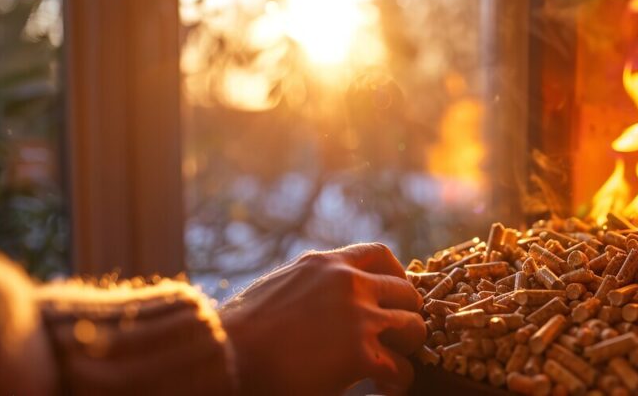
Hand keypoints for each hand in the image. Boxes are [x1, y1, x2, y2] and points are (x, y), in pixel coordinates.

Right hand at [220, 243, 425, 395]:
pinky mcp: (359, 354)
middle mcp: (348, 283)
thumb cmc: (240, 330)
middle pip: (406, 292)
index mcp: (325, 264)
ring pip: (413, 327)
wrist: (224, 354)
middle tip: (395, 338)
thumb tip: (321, 298)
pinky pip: (400, 368)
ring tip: (392, 363)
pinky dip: (398, 380)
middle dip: (406, 315)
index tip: (395, 296)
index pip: (380, 254)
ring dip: (406, 348)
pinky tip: (385, 387)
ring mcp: (357, 317)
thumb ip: (310, 285)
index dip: (397, 276)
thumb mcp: (279, 287)